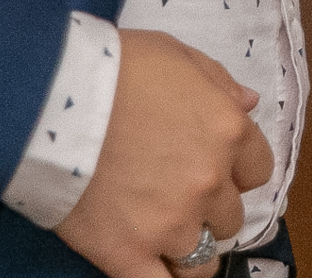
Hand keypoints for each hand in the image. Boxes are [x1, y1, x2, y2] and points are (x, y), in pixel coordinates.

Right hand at [54, 30, 272, 277]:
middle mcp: (209, 182)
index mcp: (227, 131)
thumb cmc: (113, 67)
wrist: (52, 97)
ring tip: (164, 236)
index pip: (258, 170)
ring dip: (189, 249)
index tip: (212, 166)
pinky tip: (152, 266)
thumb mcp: (175, 54)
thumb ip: (218, 82)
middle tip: (174, 193)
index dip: (236, 170)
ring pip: (202, 262)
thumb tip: (249, 103)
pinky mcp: (129, 253)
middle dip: (208, 207)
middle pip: (229, 217)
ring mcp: (172, 223)